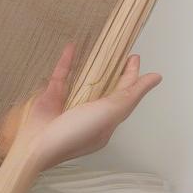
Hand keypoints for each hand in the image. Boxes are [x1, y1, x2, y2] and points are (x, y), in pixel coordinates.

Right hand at [0, 44, 160, 172]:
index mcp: (106, 122)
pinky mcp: (51, 97)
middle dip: (116, 71)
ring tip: (102, 48)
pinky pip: (61, 75)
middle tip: (123, 52)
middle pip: (106, 88)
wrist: (37, 144)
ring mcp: (69, 105)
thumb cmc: (76, 134)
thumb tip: (156, 78)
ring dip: (93, 65)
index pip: (124, 96)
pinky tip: (71, 48)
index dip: (132, 78)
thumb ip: (129, 94)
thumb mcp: (109, 114)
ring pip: (84, 80)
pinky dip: (66, 62)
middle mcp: (90, 113)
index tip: (135, 58)